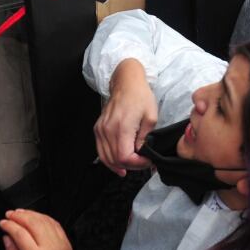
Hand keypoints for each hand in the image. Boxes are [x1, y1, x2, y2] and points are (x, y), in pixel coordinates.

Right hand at [93, 59, 156, 175]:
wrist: (126, 83)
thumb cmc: (140, 97)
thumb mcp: (151, 117)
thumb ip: (145, 138)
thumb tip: (141, 153)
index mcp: (122, 127)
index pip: (124, 157)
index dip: (137, 164)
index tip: (147, 161)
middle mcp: (108, 130)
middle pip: (115, 160)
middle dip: (131, 166)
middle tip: (143, 163)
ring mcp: (100, 130)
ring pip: (106, 158)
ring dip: (119, 165)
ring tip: (132, 166)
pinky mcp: (98, 129)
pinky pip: (101, 150)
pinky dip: (109, 159)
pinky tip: (118, 163)